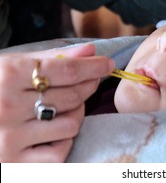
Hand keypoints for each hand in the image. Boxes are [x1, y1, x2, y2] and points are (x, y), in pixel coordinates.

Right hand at [0, 44, 114, 161]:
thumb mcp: (12, 66)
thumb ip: (54, 58)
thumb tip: (91, 50)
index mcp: (7, 75)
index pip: (66, 70)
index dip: (93, 65)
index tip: (108, 63)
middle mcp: (7, 106)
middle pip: (73, 95)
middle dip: (89, 85)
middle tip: (91, 80)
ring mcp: (9, 138)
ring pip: (71, 123)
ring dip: (76, 112)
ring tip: (64, 106)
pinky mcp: (13, 163)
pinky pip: (60, 151)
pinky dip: (64, 140)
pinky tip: (52, 131)